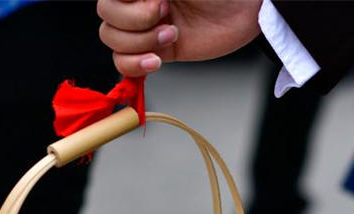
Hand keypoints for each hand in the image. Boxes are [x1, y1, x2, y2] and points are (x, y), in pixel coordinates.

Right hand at [97, 0, 262, 76]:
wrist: (247, 9)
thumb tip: (139, 0)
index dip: (126, 5)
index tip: (156, 0)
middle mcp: (137, 4)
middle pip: (107, 19)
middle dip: (135, 21)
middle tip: (167, 13)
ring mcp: (144, 29)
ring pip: (113, 42)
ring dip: (141, 43)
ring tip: (172, 34)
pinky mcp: (155, 52)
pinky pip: (125, 65)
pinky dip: (136, 66)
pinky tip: (157, 60)